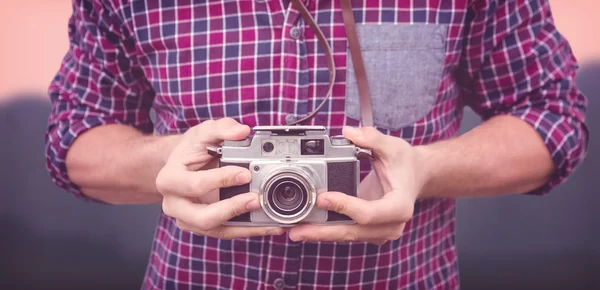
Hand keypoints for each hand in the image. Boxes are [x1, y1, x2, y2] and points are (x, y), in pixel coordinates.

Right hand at [156, 118, 284, 238]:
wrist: (184, 165)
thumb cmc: (192, 149)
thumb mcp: (203, 132)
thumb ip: (222, 128)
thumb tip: (242, 131)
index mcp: (170, 179)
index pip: (194, 185)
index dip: (221, 180)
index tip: (246, 173)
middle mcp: (174, 204)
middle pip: (202, 217)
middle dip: (232, 209)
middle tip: (256, 199)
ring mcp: (189, 219)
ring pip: (217, 231)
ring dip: (245, 226)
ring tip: (269, 218)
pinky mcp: (204, 227)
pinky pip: (228, 233)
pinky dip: (250, 230)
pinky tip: (270, 226)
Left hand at [289, 126, 425, 244]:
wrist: (415, 176)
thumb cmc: (405, 162)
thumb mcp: (392, 146)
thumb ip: (371, 138)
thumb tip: (348, 133)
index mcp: (400, 206)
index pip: (369, 213)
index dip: (345, 207)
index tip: (322, 198)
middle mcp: (391, 225)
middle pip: (353, 231)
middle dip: (323, 231)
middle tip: (297, 230)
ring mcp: (380, 231)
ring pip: (347, 235)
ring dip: (320, 234)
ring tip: (295, 231)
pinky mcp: (369, 232)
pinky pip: (346, 232)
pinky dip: (326, 231)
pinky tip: (307, 228)